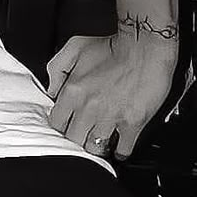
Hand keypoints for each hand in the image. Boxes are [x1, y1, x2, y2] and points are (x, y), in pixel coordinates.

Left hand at [46, 33, 176, 160]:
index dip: (61, 124)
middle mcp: (89, 107)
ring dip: (96, 146)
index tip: (66, 124)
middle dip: (76, 137)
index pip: (56, 122)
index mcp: (73, 90)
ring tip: (98, 140)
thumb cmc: (111, 46)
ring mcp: (111, 118)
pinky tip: (118, 146)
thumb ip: (56, 68)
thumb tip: (52, 91)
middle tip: (81, 134)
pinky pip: (122, 150)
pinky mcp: (133, 124)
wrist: (144, 47)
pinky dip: (119, 151)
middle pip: (73, 140)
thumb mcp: (74, 47)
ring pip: (95, 149)